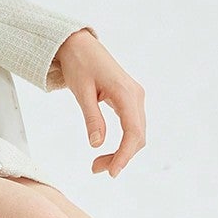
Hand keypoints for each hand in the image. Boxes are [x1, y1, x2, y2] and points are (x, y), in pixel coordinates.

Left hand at [54, 29, 145, 176]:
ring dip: (121, 151)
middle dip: (120, 156)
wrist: (79, 45)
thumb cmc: (79, 64)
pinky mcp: (129, 99)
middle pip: (138, 136)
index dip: (125, 155)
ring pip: (136, 133)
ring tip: (98, 164)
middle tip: (96, 169)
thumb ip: (92, 118)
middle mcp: (136, 96)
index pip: (133, 131)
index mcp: (126, 93)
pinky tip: (108, 150)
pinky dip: (122, 141)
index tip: (113, 172)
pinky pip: (132, 126)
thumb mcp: (81, 92)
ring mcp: (135, 97)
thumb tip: (96, 144)